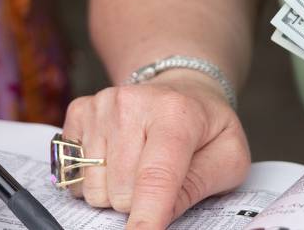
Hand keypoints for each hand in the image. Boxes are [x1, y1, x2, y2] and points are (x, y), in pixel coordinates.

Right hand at [62, 71, 249, 228]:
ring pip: (95, 188)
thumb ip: (200, 186)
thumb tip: (162, 216)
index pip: (157, 175)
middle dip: (141, 201)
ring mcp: (102, 106)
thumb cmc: (205, 126)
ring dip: (116, 190)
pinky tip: (116, 157)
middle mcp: (133, 103)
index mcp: (176, 113)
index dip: (148, 215)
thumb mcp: (228, 156)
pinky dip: (96, 177)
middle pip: (122, 191)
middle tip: (162, 177)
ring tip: (139, 164)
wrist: (183, 87)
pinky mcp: (79, 112)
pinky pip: (75, 176)